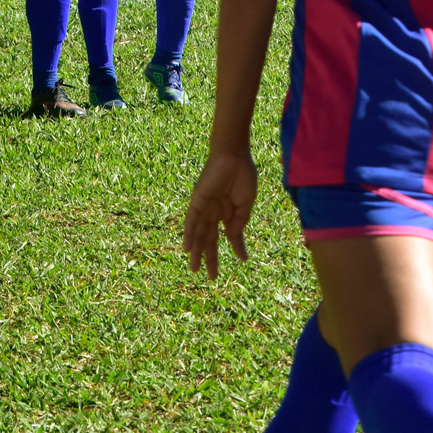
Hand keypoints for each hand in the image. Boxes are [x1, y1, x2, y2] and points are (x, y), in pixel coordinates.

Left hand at [182, 150, 258, 278]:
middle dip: (210, 258)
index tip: (242, 260)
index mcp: (225, 212)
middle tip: (210, 276)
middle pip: (209, 239)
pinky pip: (191, 221)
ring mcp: (204, 207)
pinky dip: (188, 235)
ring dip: (196, 252)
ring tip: (195, 269)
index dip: (234, 248)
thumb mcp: (244, 206)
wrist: (234, 156)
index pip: (226, 235)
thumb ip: (238, 225)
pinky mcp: (197, 201)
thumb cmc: (243, 176)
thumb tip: (236, 246)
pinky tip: (187, 249)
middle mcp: (212, 212)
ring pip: (198, 234)